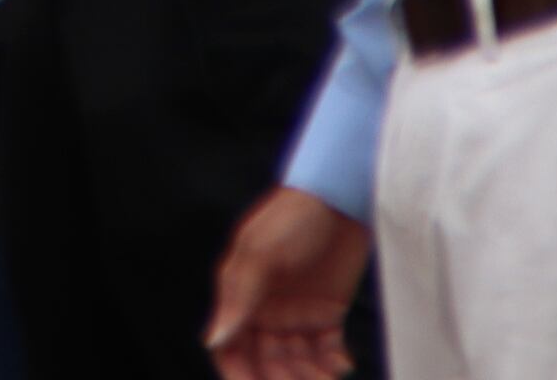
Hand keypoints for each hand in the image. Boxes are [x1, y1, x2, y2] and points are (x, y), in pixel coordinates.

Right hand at [206, 188, 370, 379]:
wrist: (342, 196)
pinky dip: (333, 364)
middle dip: (280, 379)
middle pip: (265, 362)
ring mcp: (298, 314)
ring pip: (297, 362)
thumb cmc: (294, 215)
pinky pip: (326, 351)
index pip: (230, 347)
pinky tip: (342, 364)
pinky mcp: (329, 313)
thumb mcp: (261, 253)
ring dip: (309, 376)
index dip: (239, 374)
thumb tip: (214, 340)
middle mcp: (266, 311)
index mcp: (242, 296)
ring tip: (327, 378)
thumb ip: (240, 298)